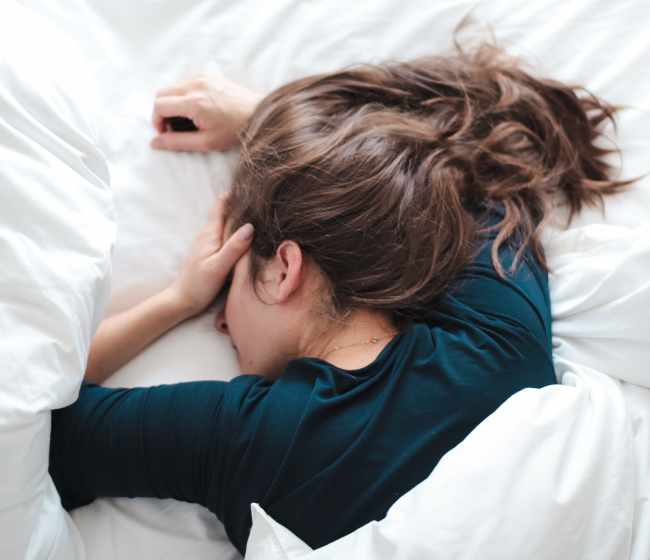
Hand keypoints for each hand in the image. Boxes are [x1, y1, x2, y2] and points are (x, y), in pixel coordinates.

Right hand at [151, 72, 262, 151]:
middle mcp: (196, 84)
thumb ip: (178, 142)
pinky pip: (185, 83)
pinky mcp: (208, 75)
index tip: (166, 133)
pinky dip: (183, 96)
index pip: (159, 105)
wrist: (259, 115)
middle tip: (173, 128)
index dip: (157, 122)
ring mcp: (202, 77)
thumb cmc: (236, 131)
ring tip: (186, 120)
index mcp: (194, 101)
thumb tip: (155, 143)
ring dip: (172, 103)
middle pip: (161, 94)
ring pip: (172, 87)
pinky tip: (195, 109)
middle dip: (162, 112)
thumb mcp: (206, 142)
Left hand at [168, 194, 253, 314]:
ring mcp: (211, 243)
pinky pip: (228, 236)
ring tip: (261, 214)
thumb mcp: (218, 267)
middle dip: (242, 204)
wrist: (183, 300)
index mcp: (210, 233)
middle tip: (264, 198)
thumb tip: (250, 227)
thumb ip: (233, 247)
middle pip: (227, 211)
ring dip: (242, 218)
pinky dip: (239, 232)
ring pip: (228, 224)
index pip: (221, 204)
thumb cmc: (199, 285)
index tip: (252, 187)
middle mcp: (209, 234)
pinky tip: (250, 237)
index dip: (235, 193)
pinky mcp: (213, 252)